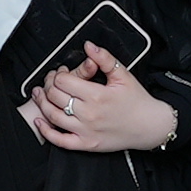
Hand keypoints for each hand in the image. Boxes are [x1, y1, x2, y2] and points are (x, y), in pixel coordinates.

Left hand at [24, 45, 178, 154]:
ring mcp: (86, 130)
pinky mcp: (86, 143)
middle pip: (55, 96)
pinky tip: (40, 121)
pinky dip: (46, 131)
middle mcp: (89, 114)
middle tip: (51, 81)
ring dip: (42, 104)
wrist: (150, 126)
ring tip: (40, 95)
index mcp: (97, 95)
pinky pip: (60, 140)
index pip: (64, 81)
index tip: (62, 72)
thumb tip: (89, 46)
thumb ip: (104, 58)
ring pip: (53, 116)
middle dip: (49, 85)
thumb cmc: (138, 102)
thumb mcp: (123, 75)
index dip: (59, 73)